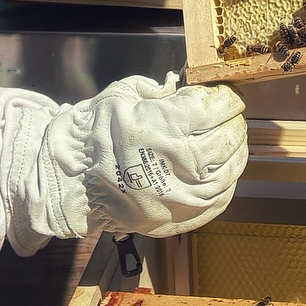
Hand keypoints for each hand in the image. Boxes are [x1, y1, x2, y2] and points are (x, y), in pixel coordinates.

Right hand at [0, 73, 246, 250]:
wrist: (69, 183)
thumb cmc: (93, 135)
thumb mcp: (120, 96)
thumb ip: (155, 89)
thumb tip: (182, 86)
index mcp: (161, 127)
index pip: (213, 107)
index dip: (225, 98)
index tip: (226, 96)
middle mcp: (175, 164)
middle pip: (226, 139)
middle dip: (233, 123)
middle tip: (231, 117)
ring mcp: (178, 197)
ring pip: (227, 173)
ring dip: (236, 154)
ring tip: (232, 142)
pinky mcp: (176, 219)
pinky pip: (217, 202)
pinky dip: (226, 184)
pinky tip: (223, 171)